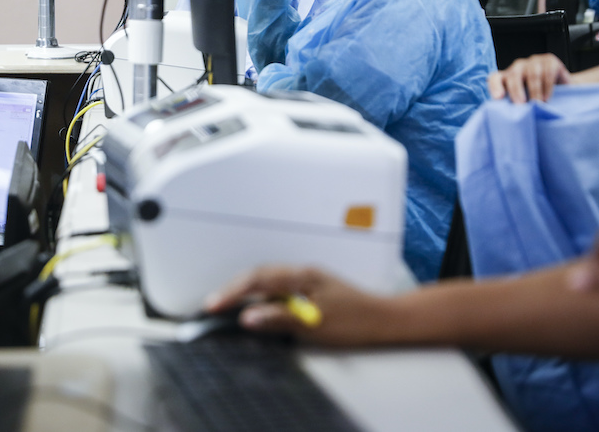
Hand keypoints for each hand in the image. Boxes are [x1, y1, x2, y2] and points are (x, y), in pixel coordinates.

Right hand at [205, 266, 395, 346]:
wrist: (386, 319)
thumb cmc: (356, 321)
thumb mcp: (315, 324)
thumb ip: (279, 318)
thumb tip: (248, 317)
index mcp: (301, 276)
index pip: (257, 280)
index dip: (232, 291)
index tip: (213, 304)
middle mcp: (302, 273)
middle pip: (258, 275)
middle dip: (233, 288)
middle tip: (212, 304)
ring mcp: (307, 280)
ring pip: (267, 279)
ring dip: (245, 289)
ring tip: (227, 303)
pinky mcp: (311, 289)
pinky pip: (277, 287)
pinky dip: (260, 294)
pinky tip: (257, 306)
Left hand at [487, 53, 570, 102]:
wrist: (563, 91)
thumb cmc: (539, 99)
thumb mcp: (525, 103)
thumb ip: (516, 106)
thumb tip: (510, 120)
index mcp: (507, 77)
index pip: (495, 78)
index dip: (495, 87)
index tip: (498, 98)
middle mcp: (518, 67)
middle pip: (513, 75)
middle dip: (516, 90)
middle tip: (521, 105)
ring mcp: (534, 62)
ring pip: (532, 74)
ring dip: (534, 91)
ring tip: (538, 104)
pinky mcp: (550, 61)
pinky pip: (548, 73)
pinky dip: (547, 87)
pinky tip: (547, 98)